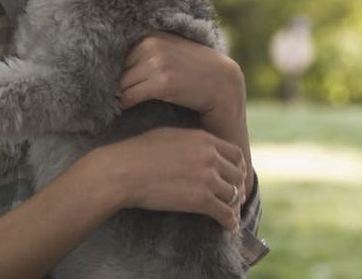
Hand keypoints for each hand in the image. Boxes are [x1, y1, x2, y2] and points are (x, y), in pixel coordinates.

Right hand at [96, 127, 246, 230]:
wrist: (123, 171)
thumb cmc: (138, 152)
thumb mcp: (169, 135)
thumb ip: (190, 141)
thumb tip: (197, 148)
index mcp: (203, 139)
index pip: (235, 154)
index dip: (237, 168)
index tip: (233, 177)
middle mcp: (210, 157)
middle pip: (238, 175)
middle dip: (238, 187)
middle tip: (235, 197)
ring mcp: (207, 178)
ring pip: (234, 195)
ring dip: (234, 205)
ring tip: (231, 212)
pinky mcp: (200, 200)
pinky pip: (225, 213)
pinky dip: (230, 221)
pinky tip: (228, 225)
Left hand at [119, 31, 243, 115]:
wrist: (224, 84)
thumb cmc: (194, 72)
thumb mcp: (169, 53)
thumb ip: (145, 54)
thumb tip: (109, 68)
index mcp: (150, 35)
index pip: (114, 55)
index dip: (112, 73)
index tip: (109, 85)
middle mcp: (151, 44)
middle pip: (115, 70)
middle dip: (112, 85)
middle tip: (110, 99)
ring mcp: (157, 62)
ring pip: (119, 85)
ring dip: (117, 97)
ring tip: (119, 107)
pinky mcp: (162, 82)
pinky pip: (128, 97)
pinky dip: (124, 106)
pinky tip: (128, 111)